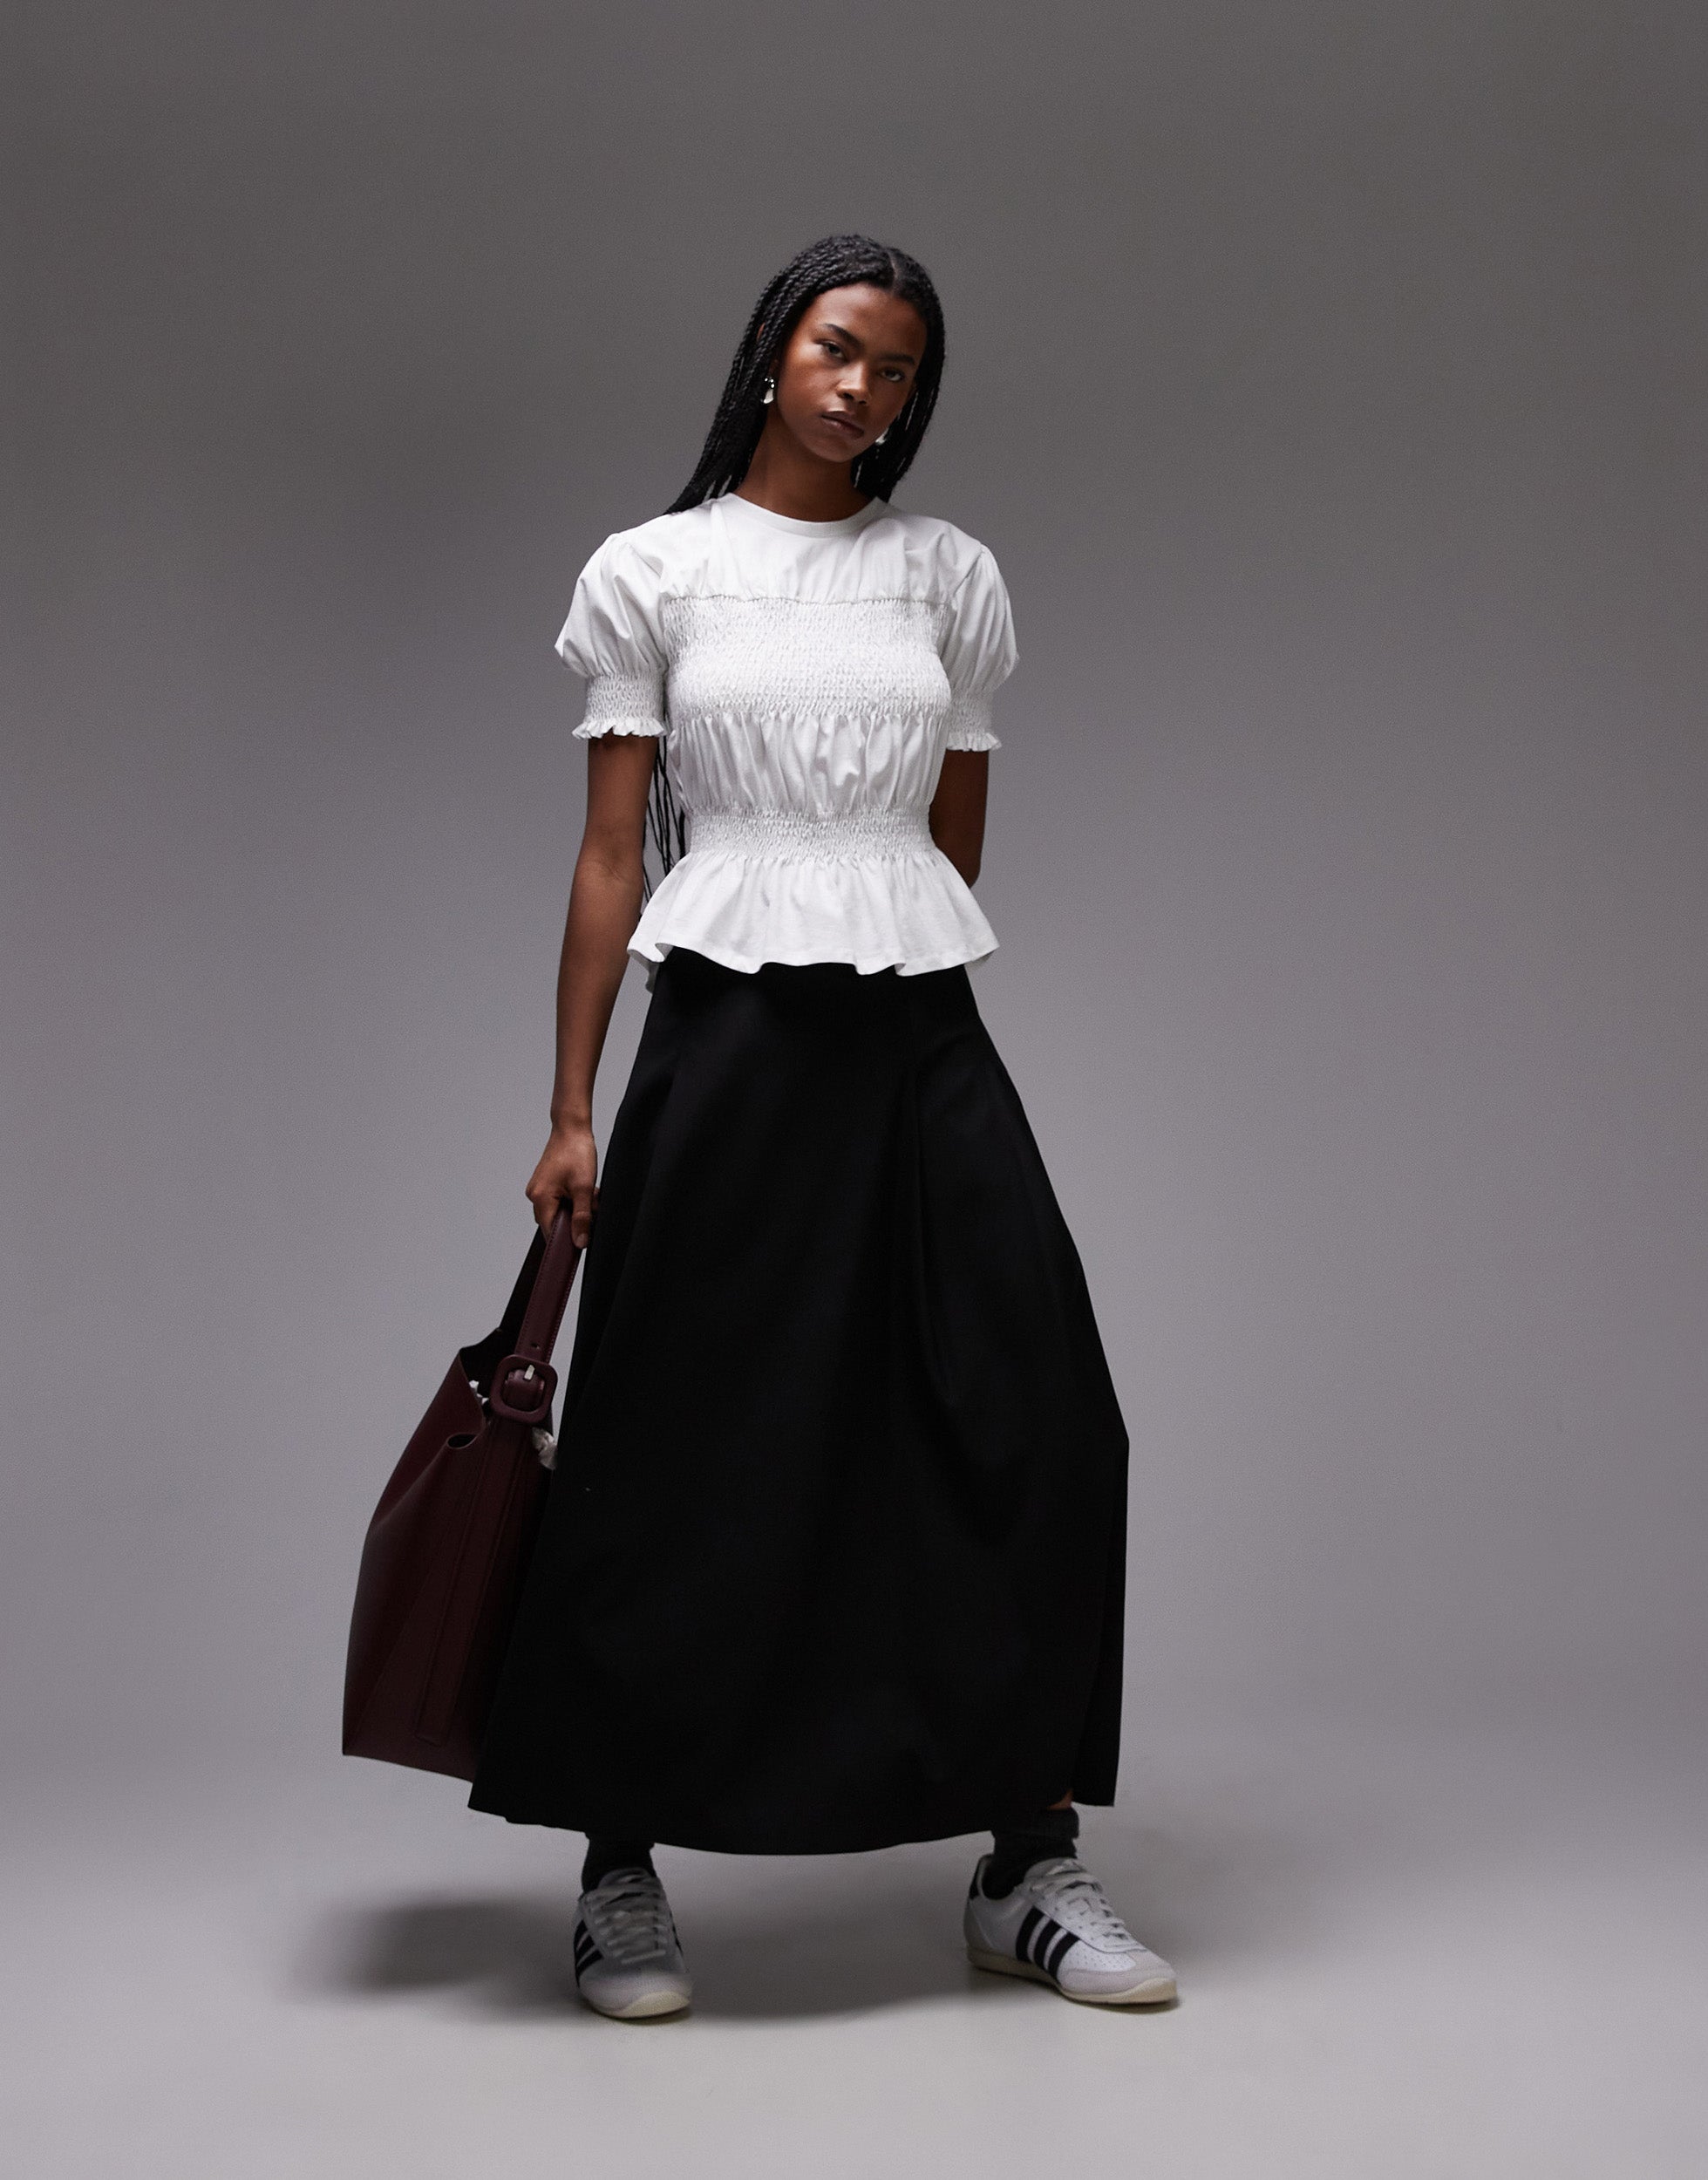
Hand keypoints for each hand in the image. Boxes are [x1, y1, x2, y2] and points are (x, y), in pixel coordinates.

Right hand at [526, 1122, 598, 1245]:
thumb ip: (582, 1217)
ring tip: (589, 1195)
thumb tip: (580, 1242)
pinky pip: (558, 1200)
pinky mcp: (545, 1183)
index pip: (550, 1232)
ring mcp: (538, 1188)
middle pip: (554, 1222)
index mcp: (540, 1198)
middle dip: (575, 1220)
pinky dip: (572, 1199)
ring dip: (575, 1208)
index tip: (583, 1240)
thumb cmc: (576, 1152)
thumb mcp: (584, 1188)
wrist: (572, 1128)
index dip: (567, 1239)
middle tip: (591, 1208)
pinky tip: (583, 1189)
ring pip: (558, 1211)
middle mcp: (534, 1195)